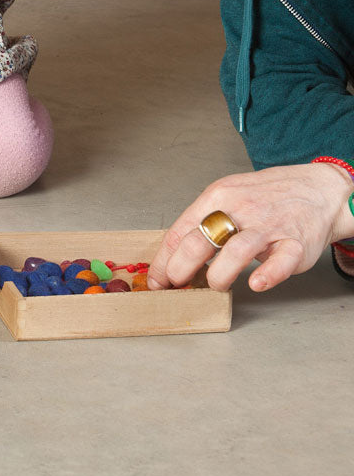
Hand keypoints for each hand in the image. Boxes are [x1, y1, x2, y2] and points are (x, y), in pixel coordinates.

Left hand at [147, 163, 353, 292]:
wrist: (318, 189)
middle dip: (180, 269)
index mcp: (218, 196)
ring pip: (236, 252)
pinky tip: (255, 284)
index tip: (157, 280)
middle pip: (200, 241)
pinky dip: (267, 275)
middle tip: (178, 286)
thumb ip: (203, 222)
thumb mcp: (228, 197)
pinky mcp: (296, 243)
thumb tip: (173, 256)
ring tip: (215, 285)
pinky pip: (280, 261)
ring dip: (218, 276)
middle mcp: (241, 209)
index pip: (180, 231)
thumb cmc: (266, 197)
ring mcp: (269, 226)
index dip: (164, 261)